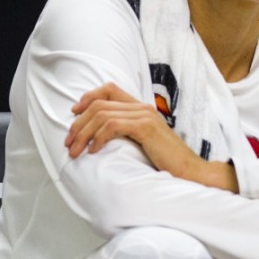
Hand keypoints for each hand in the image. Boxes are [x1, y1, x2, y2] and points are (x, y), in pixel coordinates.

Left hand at [65, 83, 235, 189]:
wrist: (189, 169)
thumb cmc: (166, 160)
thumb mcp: (143, 141)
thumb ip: (127, 131)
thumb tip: (100, 134)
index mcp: (141, 107)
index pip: (109, 88)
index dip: (87, 98)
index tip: (74, 114)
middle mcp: (142, 107)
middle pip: (99, 103)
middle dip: (78, 123)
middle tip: (69, 143)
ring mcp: (144, 116)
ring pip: (101, 115)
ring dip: (83, 134)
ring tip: (76, 151)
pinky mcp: (145, 128)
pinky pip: (112, 126)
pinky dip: (98, 138)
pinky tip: (94, 151)